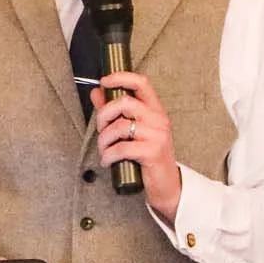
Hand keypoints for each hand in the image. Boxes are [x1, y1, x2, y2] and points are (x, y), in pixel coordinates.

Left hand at [91, 72, 181, 223]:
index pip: (141, 83)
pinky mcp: (152, 152)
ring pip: (120, 127)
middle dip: (104, 115)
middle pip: (125, 102)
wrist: (167, 184)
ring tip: (104, 150)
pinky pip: (122, 148)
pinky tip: (107, 161)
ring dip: (104, 140)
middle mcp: (159, 119)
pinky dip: (108, 155)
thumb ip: (114, 111)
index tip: (104, 81)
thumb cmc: (148, 156)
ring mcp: (157, 135)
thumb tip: (96, 92)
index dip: (121, 77)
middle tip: (101, 129)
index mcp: (155, 110)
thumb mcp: (133, 131)